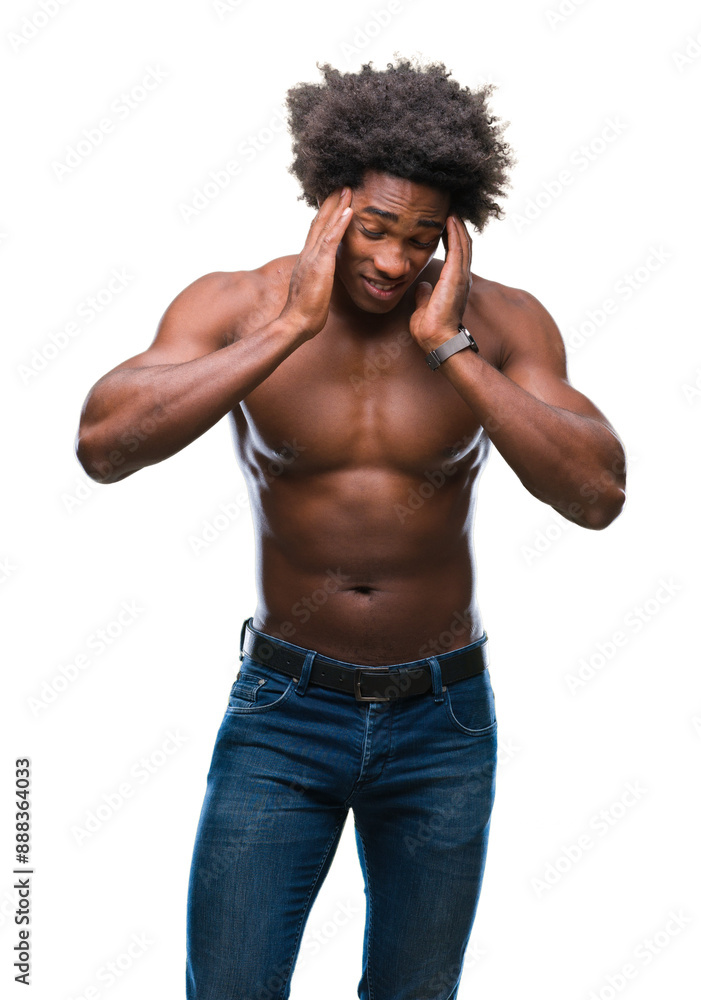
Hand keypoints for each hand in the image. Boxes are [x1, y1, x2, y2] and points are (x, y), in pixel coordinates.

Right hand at [278, 187, 352, 339]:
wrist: (296, 323)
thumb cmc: (305, 313)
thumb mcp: (314, 290)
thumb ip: (318, 279)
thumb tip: (323, 278)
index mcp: (307, 259)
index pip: (316, 231)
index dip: (325, 214)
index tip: (334, 199)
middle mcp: (307, 254)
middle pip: (319, 221)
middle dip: (331, 202)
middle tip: (341, 184)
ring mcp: (312, 257)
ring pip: (325, 225)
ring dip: (338, 205)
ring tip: (348, 189)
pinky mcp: (320, 264)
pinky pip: (331, 239)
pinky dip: (340, 223)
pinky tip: (349, 210)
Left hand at [410, 213, 472, 350]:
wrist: (436, 339)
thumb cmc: (430, 330)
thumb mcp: (424, 307)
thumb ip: (424, 296)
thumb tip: (422, 287)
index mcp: (454, 285)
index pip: (455, 256)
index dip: (451, 240)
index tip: (444, 226)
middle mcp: (461, 279)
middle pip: (462, 246)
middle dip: (457, 228)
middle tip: (451, 212)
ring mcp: (460, 277)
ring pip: (463, 244)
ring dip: (457, 226)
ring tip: (451, 210)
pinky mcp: (456, 276)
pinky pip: (458, 248)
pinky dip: (455, 232)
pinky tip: (450, 219)